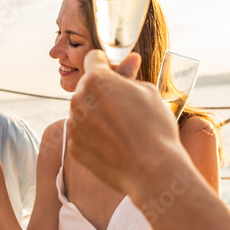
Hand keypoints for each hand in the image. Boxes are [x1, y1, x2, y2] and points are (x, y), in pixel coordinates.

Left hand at [68, 51, 187, 199]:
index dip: (108, 64)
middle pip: (87, 86)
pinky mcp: (74, 147)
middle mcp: (78, 100)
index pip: (93, 58)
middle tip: (126, 105)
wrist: (153, 171)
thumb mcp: (148, 93)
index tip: (118, 74)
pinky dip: (95, 135)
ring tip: (123, 128)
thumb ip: (130, 76)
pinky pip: (82, 133)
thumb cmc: (156, 128)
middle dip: (102, 91)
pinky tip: (115, 144)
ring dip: (97, 114)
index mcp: (96, 79)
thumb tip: (130, 60)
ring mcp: (73, 125)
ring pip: (83, 111)